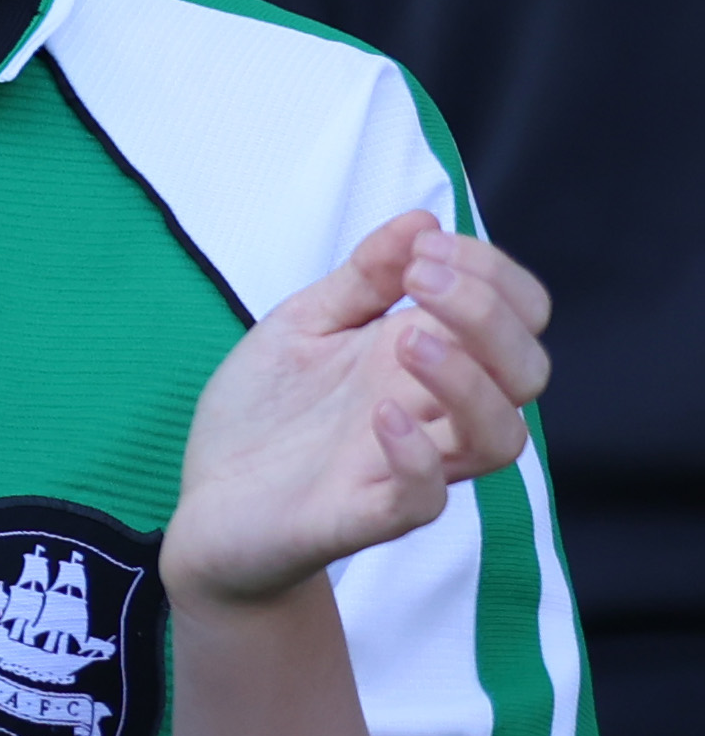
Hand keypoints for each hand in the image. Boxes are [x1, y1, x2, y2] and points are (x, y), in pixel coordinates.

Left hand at [165, 212, 550, 606]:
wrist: (208, 506)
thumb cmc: (266, 415)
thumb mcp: (303, 325)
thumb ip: (361, 279)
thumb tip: (422, 220)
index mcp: (425, 359)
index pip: (517, 316)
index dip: (494, 274)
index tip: (426, 247)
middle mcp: (432, 413)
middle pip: (526, 372)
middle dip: (491, 315)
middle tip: (423, 280)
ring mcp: (405, 466)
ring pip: (499, 438)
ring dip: (469, 381)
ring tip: (409, 342)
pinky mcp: (366, 515)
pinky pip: (424, 497)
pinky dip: (415, 455)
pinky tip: (380, 416)